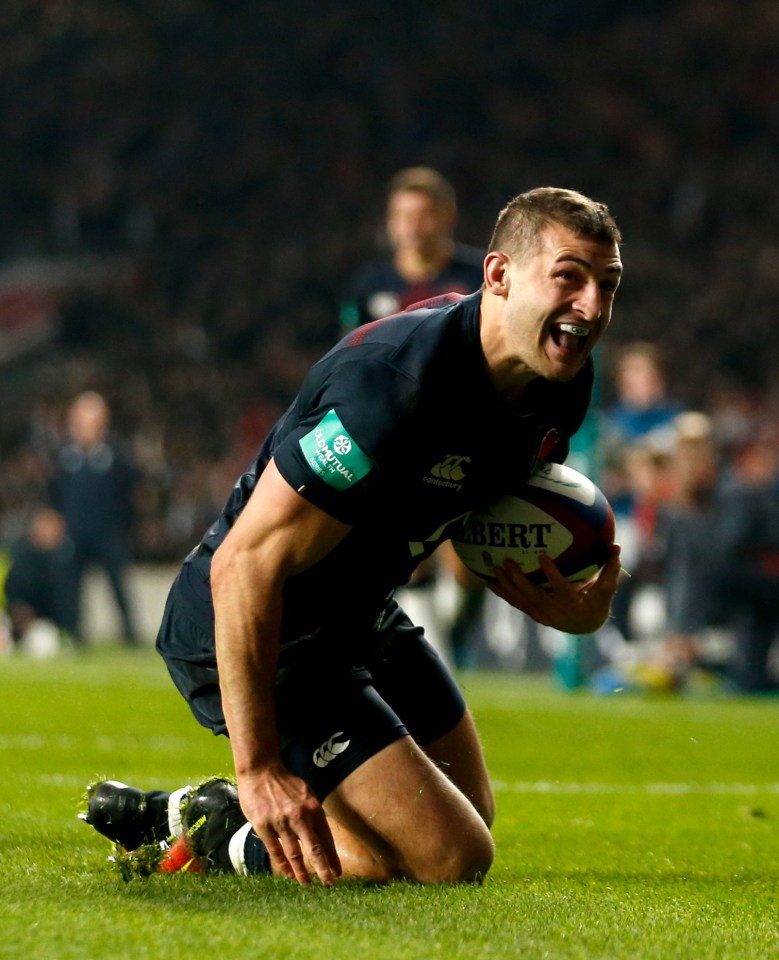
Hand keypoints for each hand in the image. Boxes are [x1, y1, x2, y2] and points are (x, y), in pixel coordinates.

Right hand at [236, 765, 341, 885]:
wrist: (261, 770)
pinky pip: (275, 850)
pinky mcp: (264, 826)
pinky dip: (282, 864)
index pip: (326, 838)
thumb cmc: (285, 783)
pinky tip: (287, 874)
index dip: (332, 857)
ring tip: (306, 884)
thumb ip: (313, 814)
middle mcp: (300, 816)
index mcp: (313, 808)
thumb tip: (320, 835)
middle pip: (314, 849)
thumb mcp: (306, 794)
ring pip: (295, 853)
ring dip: (302, 872)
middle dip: (323, 869)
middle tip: (329, 884)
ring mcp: (281, 822)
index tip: (337, 872)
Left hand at [488, 543, 622, 635]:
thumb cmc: (597, 601)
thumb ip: (612, 568)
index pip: (560, 588)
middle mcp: (554, 611)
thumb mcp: (607, 588)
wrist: (585, 625)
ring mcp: (541, 614)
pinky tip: (488, 580)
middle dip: (518, 580)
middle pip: (533, 595)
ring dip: (506, 585)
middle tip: (507, 561)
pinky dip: (502, 592)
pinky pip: (515, 602)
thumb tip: (618, 545)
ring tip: (494, 568)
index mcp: (572, 602)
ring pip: (520, 600)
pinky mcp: (533, 614)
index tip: (542, 556)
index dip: (551, 574)